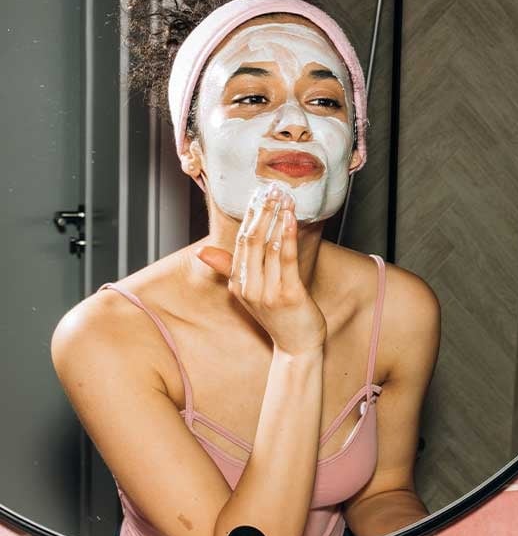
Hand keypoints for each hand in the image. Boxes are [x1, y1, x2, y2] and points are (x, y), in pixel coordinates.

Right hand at [196, 186, 326, 355]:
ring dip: (276, 218)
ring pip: (268, 247)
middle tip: (270, 189)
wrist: (297, 346)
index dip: (248, 217)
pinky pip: (286, 259)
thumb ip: (230, 269)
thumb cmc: (279, 317)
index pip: (240, 243)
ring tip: (283, 197)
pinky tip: (291, 218)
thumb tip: (202, 252)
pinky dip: (288, 236)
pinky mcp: (288, 295)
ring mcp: (268, 292)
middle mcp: (249, 288)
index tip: (256, 194)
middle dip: (261, 212)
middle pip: (252, 241)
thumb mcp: (249, 293)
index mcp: (238, 284)